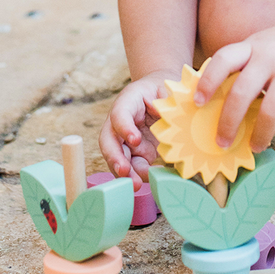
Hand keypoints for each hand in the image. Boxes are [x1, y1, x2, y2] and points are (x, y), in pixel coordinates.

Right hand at [98, 70, 172, 186]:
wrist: (161, 94)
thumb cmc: (163, 89)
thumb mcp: (166, 89)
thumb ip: (166, 100)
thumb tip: (165, 116)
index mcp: (128, 101)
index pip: (119, 114)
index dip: (124, 127)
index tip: (134, 139)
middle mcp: (120, 122)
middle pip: (109, 140)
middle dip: (115, 157)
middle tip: (124, 170)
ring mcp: (125, 139)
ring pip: (117, 157)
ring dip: (124, 172)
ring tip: (135, 184)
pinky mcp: (135, 152)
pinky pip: (132, 166)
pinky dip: (138, 175)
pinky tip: (148, 181)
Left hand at [194, 13, 274, 152]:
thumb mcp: (263, 44)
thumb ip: (245, 65)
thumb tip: (218, 101)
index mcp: (253, 46)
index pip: (223, 60)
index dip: (207, 81)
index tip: (198, 103)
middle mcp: (271, 57)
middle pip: (241, 93)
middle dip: (228, 123)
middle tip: (222, 142)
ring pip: (270, 111)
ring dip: (260, 135)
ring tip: (255, 146)